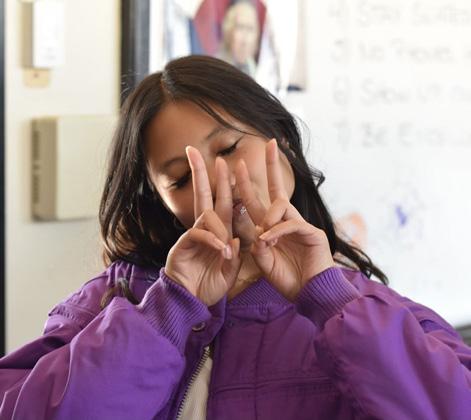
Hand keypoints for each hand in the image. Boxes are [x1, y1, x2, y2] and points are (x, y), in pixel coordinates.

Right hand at [165, 147, 240, 305]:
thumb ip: (235, 256)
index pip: (224, 202)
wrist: (191, 302)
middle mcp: (206, 229)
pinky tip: (221, 250)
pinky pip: (199, 233)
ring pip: (205, 214)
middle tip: (193, 150)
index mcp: (219, 232)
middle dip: (201, 173)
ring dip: (218, 223)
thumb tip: (236, 239)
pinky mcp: (184, 244)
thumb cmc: (210, 286)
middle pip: (205, 195)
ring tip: (225, 250)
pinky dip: (212, 239)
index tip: (231, 164)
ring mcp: (193, 235)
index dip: (227, 184)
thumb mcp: (230, 272)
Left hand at [235, 139, 333, 300]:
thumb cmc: (287, 279)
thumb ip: (257, 246)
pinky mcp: (312, 232)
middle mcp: (285, 222)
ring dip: (268, 216)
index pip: (257, 201)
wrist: (309, 294)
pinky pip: (290, 224)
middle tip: (268, 143)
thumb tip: (258, 231)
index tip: (240, 165)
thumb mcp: (264, 263)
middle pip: (277, 188)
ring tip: (264, 236)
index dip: (248, 184)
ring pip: (282, 206)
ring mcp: (300, 225)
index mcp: (271, 228)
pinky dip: (277, 231)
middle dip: (272, 165)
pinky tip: (269, 240)